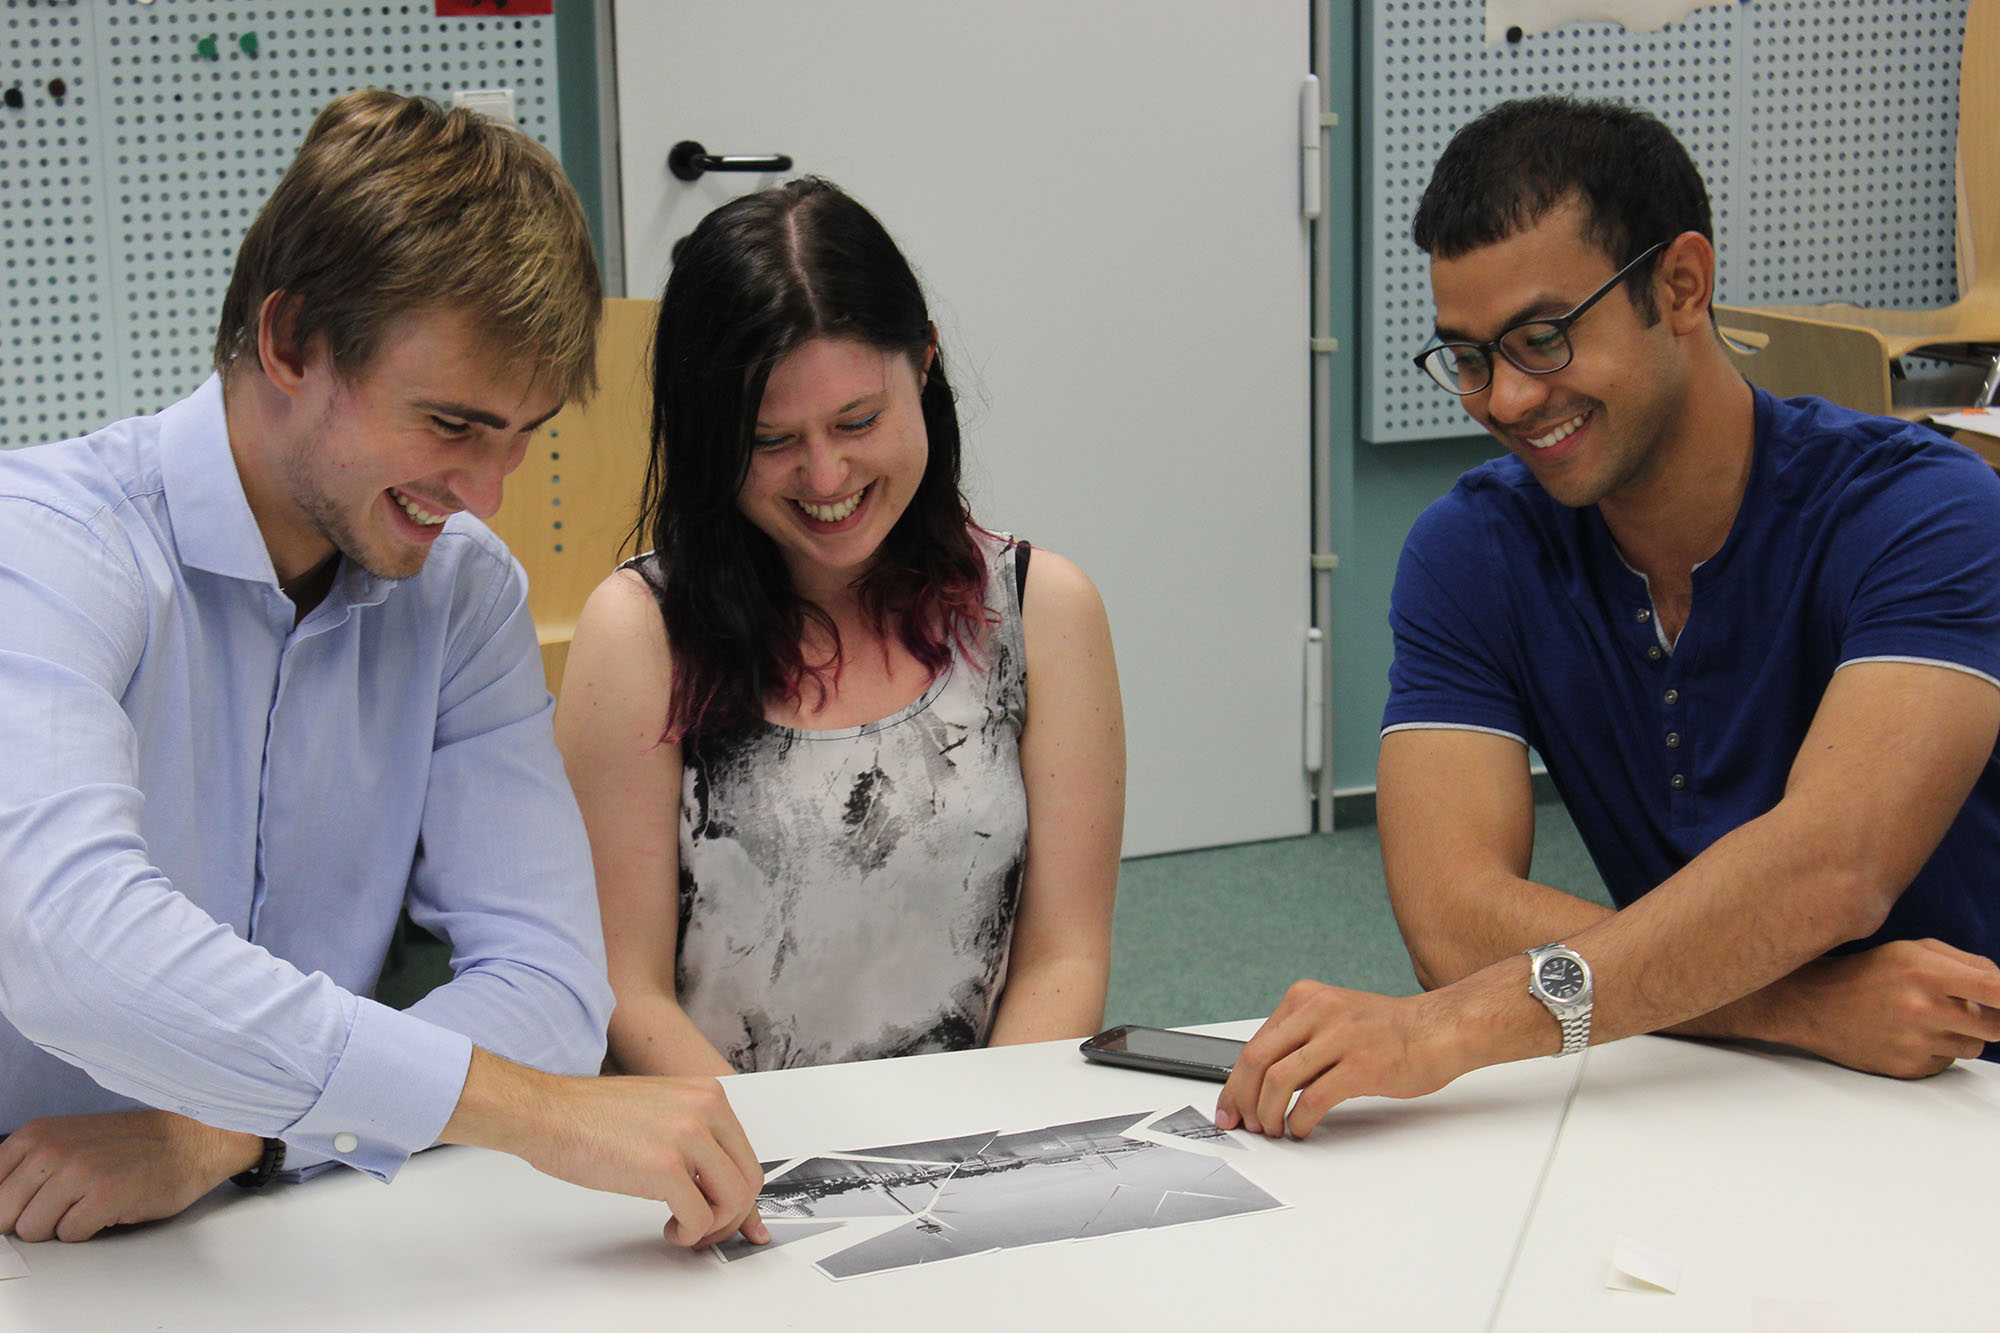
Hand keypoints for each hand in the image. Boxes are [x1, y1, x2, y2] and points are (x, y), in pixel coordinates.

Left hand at [0, 1110, 260, 1242]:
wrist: (191, 1138)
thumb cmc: (131, 1146)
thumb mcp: (67, 1141)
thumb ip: (27, 1168)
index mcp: (36, 1134)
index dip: (9, 1206)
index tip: (31, 1205)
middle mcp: (51, 1149)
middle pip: (4, 1215)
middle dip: (31, 1219)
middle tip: (65, 1206)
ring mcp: (78, 1171)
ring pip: (33, 1230)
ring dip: (60, 1226)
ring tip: (89, 1204)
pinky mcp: (105, 1195)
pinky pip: (69, 1235)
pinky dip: (87, 1230)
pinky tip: (108, 1208)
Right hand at [444, 1051, 767, 1248]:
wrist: (549, 1113)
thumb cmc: (592, 1118)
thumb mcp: (662, 1114)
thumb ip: (698, 1140)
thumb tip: (723, 1185)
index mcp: (708, 1095)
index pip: (747, 1154)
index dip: (744, 1196)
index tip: (742, 1221)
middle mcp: (706, 1111)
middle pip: (748, 1180)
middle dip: (732, 1216)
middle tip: (707, 1231)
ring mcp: (688, 1138)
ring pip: (732, 1201)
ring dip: (712, 1227)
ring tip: (684, 1228)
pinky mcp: (666, 1168)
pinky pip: (701, 1217)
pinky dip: (690, 1234)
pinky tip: (670, 1227)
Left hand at [1215, 981, 1469, 1139]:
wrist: (1440, 1029)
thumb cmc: (1389, 1031)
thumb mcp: (1334, 1019)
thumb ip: (1299, 1040)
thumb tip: (1259, 1083)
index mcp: (1306, 997)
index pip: (1254, 1043)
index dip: (1234, 1082)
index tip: (1229, 1105)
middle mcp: (1318, 1011)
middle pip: (1257, 1060)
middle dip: (1242, 1099)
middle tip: (1244, 1123)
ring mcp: (1340, 1037)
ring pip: (1279, 1080)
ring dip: (1268, 1114)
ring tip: (1273, 1129)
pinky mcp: (1361, 1065)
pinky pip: (1313, 1099)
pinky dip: (1298, 1121)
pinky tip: (1300, 1129)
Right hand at [1771, 938, 1999, 1077]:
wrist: (1814, 1005)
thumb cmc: (1868, 973)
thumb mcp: (1913, 950)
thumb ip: (1966, 962)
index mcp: (1926, 972)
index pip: (1997, 990)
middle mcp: (1922, 1009)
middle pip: (1996, 1026)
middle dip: (1991, 1018)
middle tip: (1966, 1008)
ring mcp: (1915, 1042)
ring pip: (1974, 1047)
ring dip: (1961, 1034)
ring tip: (1927, 1020)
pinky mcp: (1907, 1067)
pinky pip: (1947, 1063)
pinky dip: (1937, 1051)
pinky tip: (1909, 1036)